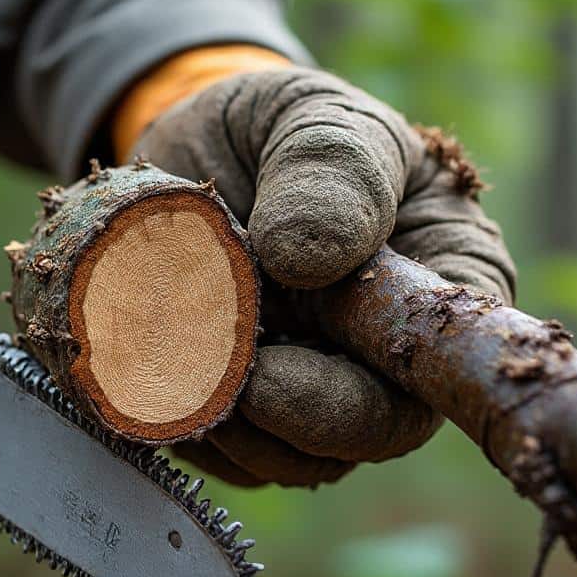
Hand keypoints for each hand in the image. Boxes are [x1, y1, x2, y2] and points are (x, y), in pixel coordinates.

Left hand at [131, 68, 515, 486]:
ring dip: (222, 428)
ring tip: (164, 359)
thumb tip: (307, 256)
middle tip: (211, 373)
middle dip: (279, 421)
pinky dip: (176, 422)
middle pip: (359, 436)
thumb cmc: (280, 128)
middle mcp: (387, 356)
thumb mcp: (313, 118)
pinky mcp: (250, 412)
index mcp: (438, 283)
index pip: (434, 376)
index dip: (363, 400)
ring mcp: (318, 391)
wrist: (197, 149)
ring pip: (284, 457)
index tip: (274, 372)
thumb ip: (329, 171)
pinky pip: (222, 449)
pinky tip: (138, 372)